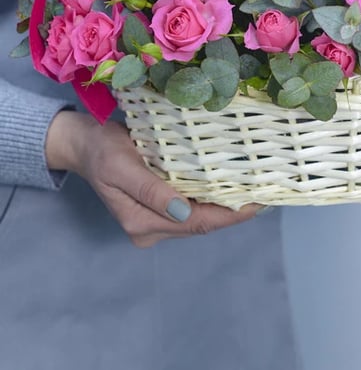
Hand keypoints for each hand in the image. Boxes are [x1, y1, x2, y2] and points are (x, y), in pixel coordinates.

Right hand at [45, 110, 257, 247]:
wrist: (83, 143)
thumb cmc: (101, 151)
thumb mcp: (121, 167)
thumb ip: (151, 192)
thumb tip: (184, 211)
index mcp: (141, 223)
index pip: (196, 223)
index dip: (229, 216)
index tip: (258, 203)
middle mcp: (151, 227)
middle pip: (201, 222)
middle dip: (234, 211)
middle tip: (267, 192)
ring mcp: (155, 217)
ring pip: (200, 215)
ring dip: (226, 204)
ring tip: (256, 187)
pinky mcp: (160, 203)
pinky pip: (192, 202)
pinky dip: (213, 194)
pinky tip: (232, 182)